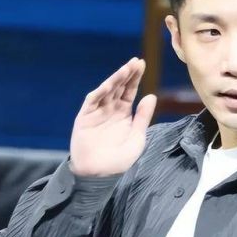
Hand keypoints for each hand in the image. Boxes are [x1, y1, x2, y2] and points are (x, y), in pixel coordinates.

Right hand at [69, 57, 156, 176]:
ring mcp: (97, 112)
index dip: (135, 78)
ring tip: (126, 69)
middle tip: (136, 62)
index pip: (129, 91)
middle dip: (127, 74)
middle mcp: (110, 110)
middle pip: (119, 87)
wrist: (100, 174)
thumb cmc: (119, 159)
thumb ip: (143, 116)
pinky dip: (100, 92)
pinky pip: (92, 102)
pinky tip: (108, 84)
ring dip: (115, 79)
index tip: (142, 64)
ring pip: (106, 91)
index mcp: (123, 113)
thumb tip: (151, 96)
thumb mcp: (137, 136)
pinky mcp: (85, 118)